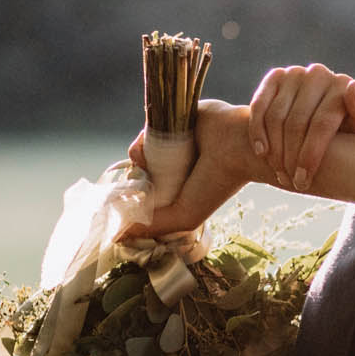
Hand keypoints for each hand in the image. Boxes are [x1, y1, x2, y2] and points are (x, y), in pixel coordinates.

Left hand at [123, 99, 264, 239]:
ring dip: (138, 159)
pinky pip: (145, 132)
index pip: (152, 189)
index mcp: (182, 184)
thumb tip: (117, 235)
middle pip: (143, 169)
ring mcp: (173, 141)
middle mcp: (177, 163)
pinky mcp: (171, 120)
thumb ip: (152, 225)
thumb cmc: (216, 184)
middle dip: (136, 178)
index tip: (130, 202)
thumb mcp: (184, 216)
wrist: (236, 147)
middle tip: (138, 186)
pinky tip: (147, 152)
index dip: (138, 195)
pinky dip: (141, 142)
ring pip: (142, 151)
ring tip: (148, 166)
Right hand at [248, 64, 354, 190]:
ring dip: (274, 149)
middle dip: (291, 157)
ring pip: (277, 116)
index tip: (303, 181)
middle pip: (297, 122)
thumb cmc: (348, 131)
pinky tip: (262, 152)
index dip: (310, 155)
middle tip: (290, 181)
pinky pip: (260, 106)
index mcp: (343, 86)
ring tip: (279, 172)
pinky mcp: (276, 77)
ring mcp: (296, 73)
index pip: (322, 124)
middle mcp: (320, 74)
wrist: (327, 121)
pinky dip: (257, 130)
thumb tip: (352, 87)